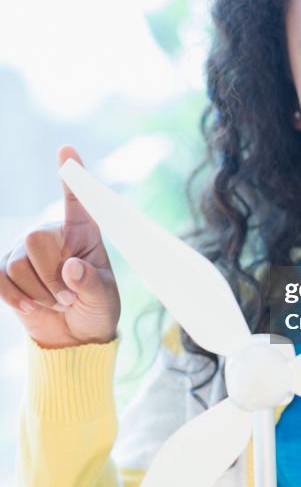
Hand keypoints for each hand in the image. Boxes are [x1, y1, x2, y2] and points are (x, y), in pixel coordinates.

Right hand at [0, 145, 120, 347]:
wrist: (73, 337)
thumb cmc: (96, 309)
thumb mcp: (104, 299)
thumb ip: (91, 284)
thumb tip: (72, 268)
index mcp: (84, 233)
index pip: (78, 200)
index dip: (72, 175)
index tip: (66, 149)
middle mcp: (53, 235)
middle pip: (37, 238)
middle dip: (49, 274)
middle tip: (67, 297)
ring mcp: (25, 250)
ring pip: (17, 263)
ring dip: (38, 292)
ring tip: (56, 303)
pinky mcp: (7, 270)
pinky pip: (0, 279)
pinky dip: (17, 298)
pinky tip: (32, 306)